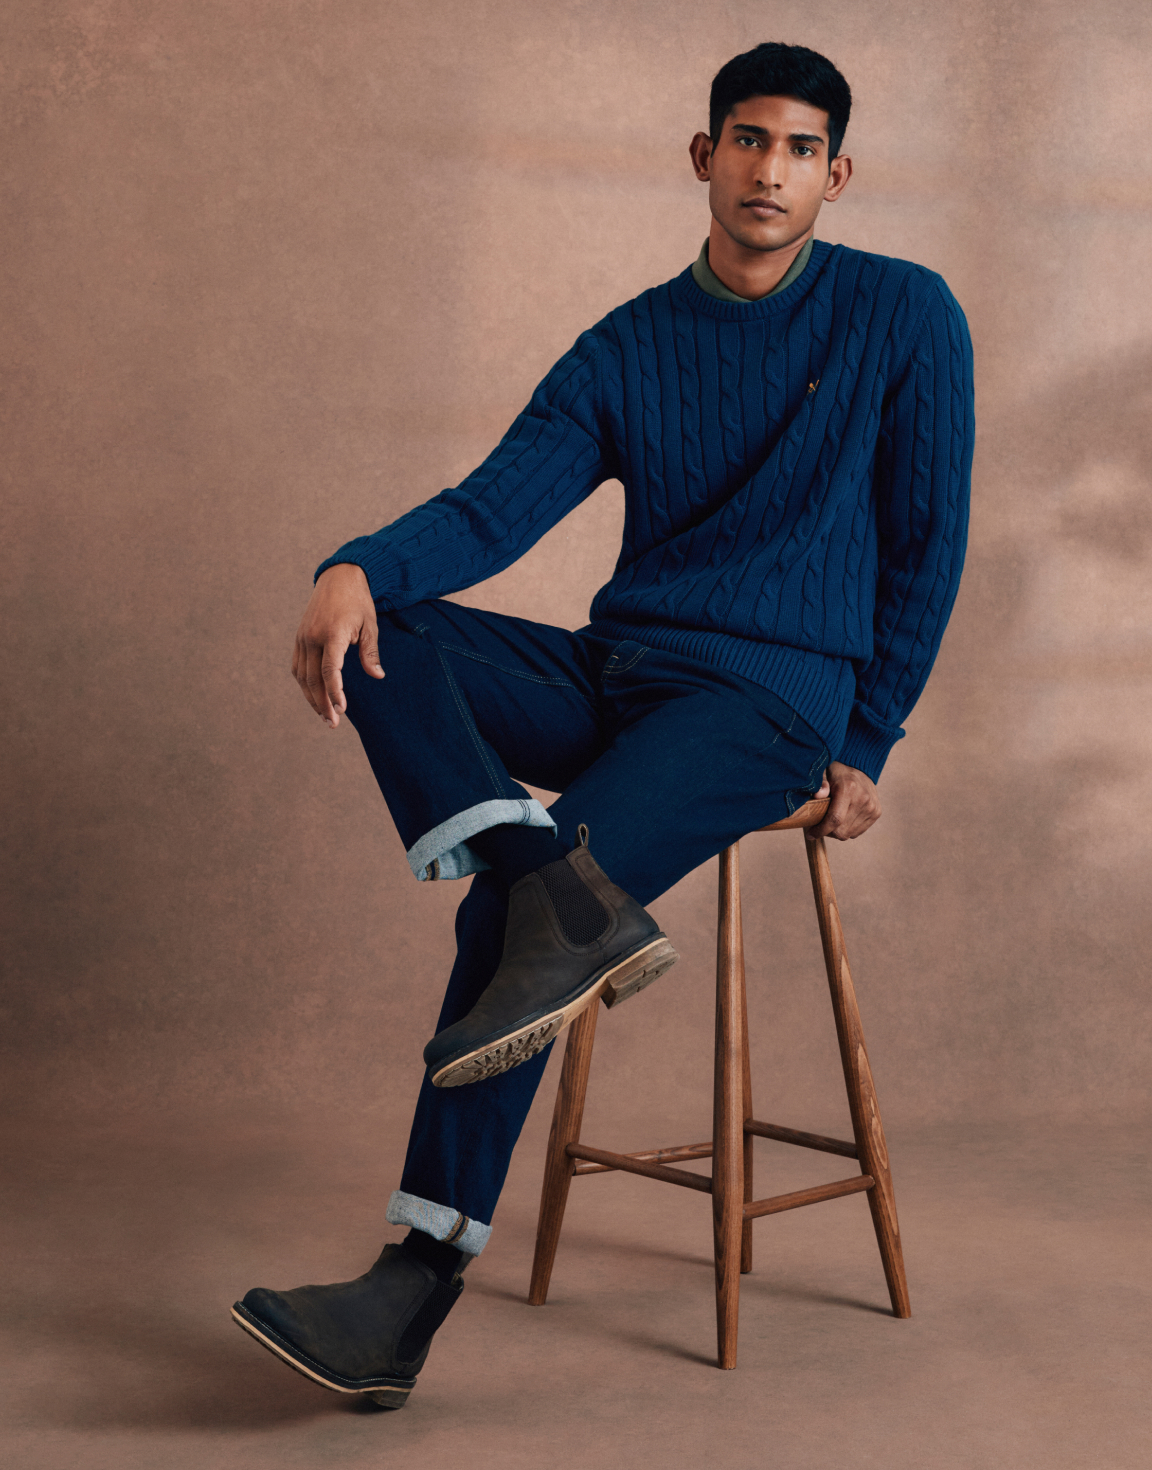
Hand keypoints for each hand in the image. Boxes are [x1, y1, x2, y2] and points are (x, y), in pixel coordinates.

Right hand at [291, 564, 383, 726]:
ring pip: (302, 676)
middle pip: (313, 679)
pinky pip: (297, 667)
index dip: (335, 692)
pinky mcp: (299, 638)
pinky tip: (313, 696)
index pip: (330, 670)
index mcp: (332, 633)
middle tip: (333, 724)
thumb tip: (378, 676)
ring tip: (324, 716)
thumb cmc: (358, 601)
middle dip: (323, 703)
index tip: (342, 710)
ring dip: (312, 698)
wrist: (338, 577)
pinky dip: (304, 684)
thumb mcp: (370, 624)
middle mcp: (312, 637)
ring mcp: (302, 638)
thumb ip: (370, 652)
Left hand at [809, 761, 880, 840]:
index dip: (821, 830)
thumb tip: (817, 795)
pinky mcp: (876, 813)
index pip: (835, 819)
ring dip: (837, 832)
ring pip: (849, 834)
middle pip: (842, 830)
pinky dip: (848, 829)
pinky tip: (843, 819)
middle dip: (827, 832)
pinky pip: (857, 832)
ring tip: (832, 821)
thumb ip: (820, 784)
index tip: (810, 834)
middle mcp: (863, 799)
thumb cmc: (838, 772)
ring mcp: (871, 807)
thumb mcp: (824, 773)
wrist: (861, 767)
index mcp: (848, 789)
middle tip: (820, 825)